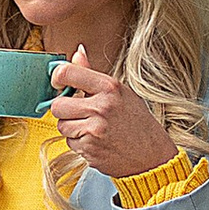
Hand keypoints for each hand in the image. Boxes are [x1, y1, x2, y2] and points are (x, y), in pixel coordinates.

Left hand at [51, 45, 174, 184]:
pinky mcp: (90, 149)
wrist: (152, 156)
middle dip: (64, 110)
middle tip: (79, 113)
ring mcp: (94, 129)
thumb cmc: (137, 123)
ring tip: (92, 129)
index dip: (56, 78)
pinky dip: (79, 143)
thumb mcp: (121, 92)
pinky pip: (70, 143)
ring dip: (72, 128)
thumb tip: (77, 53)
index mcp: (110, 87)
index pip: (67, 73)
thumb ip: (93, 75)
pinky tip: (96, 142)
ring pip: (62, 125)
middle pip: (57, 105)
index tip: (59, 83)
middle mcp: (101, 107)